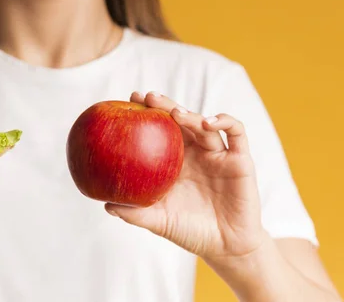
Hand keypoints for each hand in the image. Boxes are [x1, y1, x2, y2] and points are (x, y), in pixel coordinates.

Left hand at [105, 91, 269, 266]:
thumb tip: (105, 205)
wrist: (225, 247)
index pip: (159, 129)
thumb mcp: (158, 221)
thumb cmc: (189, 231)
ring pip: (204, 124)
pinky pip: (237, 133)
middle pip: (180, 119)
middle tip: (147, 97)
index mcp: (175, 160)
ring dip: (190, 114)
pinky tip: (208, 122)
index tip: (129, 100)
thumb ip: (134, 213)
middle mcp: (195, 152)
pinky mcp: (240, 160)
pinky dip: (224, 121)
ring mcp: (218, 154)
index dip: (147, 113)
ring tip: (175, 113)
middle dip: (164, 105)